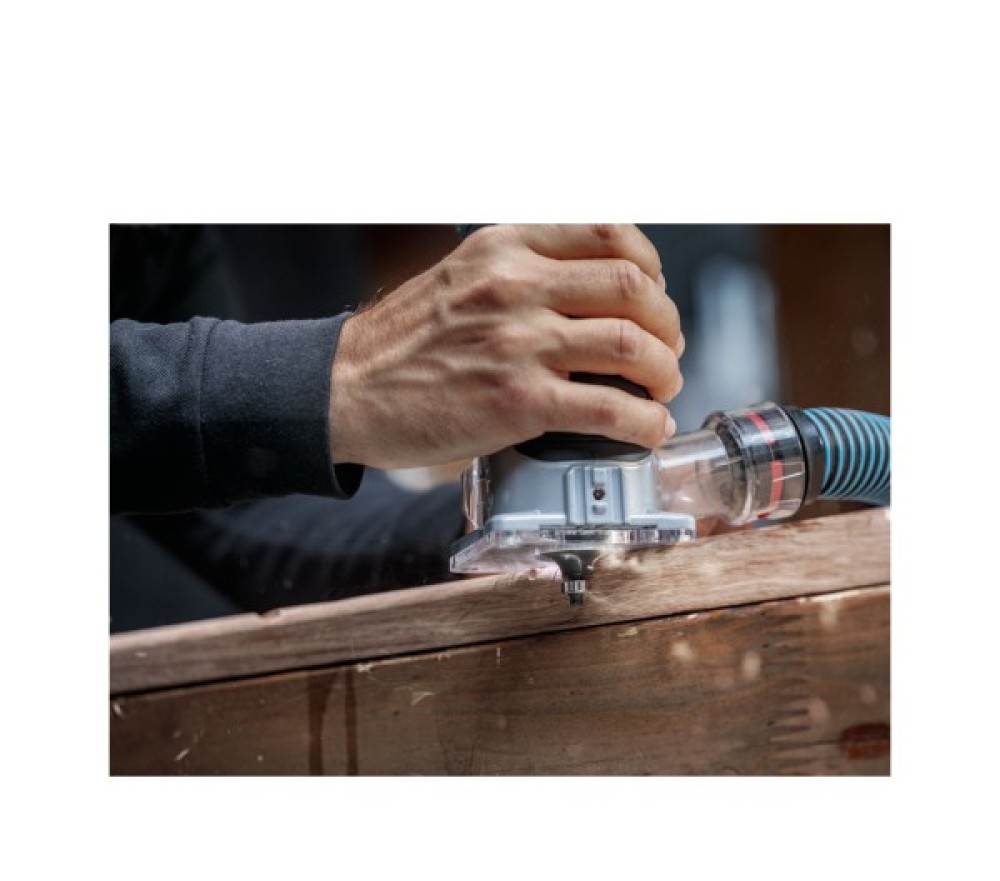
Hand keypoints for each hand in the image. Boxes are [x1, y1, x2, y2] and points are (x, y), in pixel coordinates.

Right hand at [329, 223, 684, 468]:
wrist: (346, 390)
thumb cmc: (402, 342)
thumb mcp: (461, 276)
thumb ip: (521, 272)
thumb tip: (589, 295)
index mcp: (505, 247)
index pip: (610, 233)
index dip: (650, 268)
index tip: (653, 296)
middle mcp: (515, 285)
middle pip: (633, 289)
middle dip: (667, 324)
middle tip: (666, 350)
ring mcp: (518, 343)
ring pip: (630, 345)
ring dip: (663, 372)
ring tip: (661, 389)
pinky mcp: (517, 401)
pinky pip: (609, 409)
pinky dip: (644, 422)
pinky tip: (648, 430)